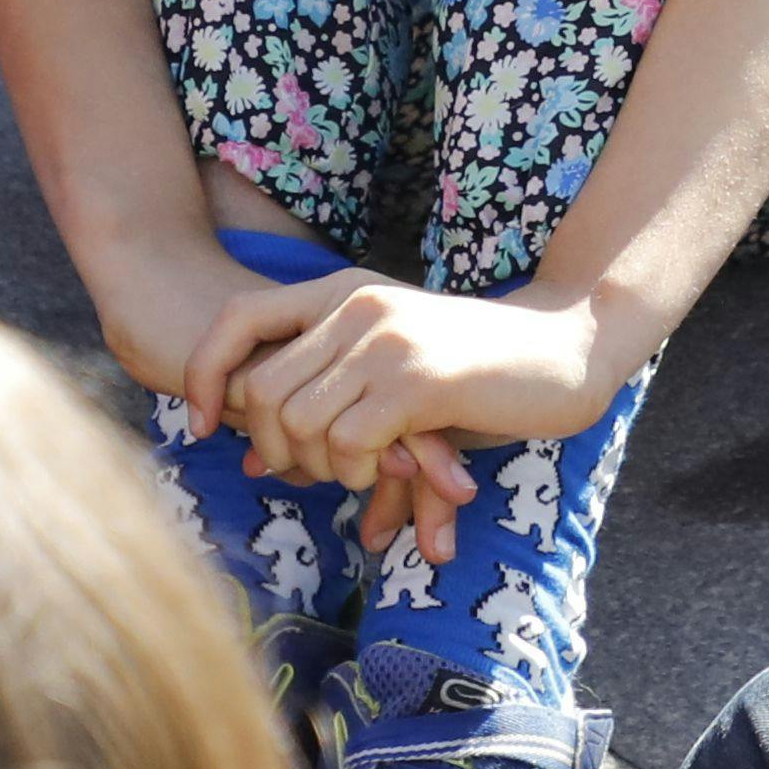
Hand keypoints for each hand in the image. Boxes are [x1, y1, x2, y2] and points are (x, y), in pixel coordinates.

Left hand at [185, 272, 631, 564]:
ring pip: (295, 422)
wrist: (566, 352)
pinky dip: (359, 473)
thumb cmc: (476, 373)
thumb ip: (324, 406)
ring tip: (364, 476)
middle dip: (271, 448)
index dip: (204, 375)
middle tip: (313, 475)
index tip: (203, 426)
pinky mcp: (416, 380)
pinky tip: (393, 474)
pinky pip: (346, 443)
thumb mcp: (389, 379)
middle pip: (258, 389)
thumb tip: (252, 464)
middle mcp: (355, 305)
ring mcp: (385, 340)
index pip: (235, 320)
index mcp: (342, 293)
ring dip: (321, 468)